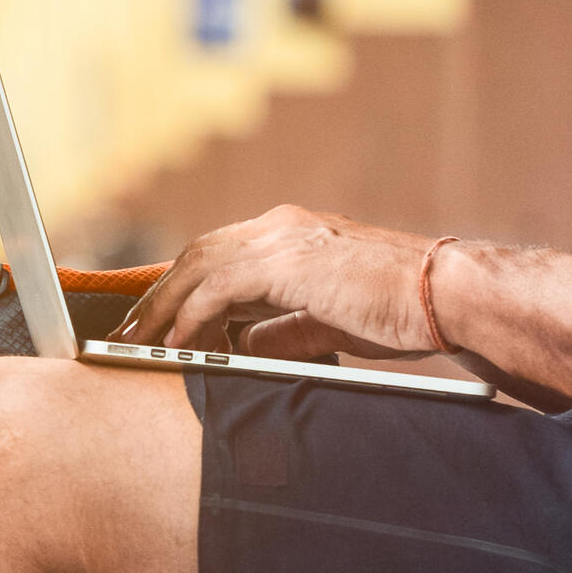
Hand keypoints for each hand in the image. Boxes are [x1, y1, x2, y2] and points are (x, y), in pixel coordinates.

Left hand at [115, 206, 437, 358]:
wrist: (445, 296)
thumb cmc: (401, 310)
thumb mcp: (329, 321)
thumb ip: (284, 328)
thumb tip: (243, 344)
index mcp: (292, 235)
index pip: (217, 256)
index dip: (179, 288)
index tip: (154, 322)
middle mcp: (281, 227)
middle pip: (196, 256)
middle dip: (156, 297)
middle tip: (126, 334)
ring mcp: (283, 239)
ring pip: (198, 266)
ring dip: (161, 308)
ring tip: (136, 344)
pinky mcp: (288, 262)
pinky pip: (219, 288)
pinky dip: (192, 317)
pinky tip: (176, 345)